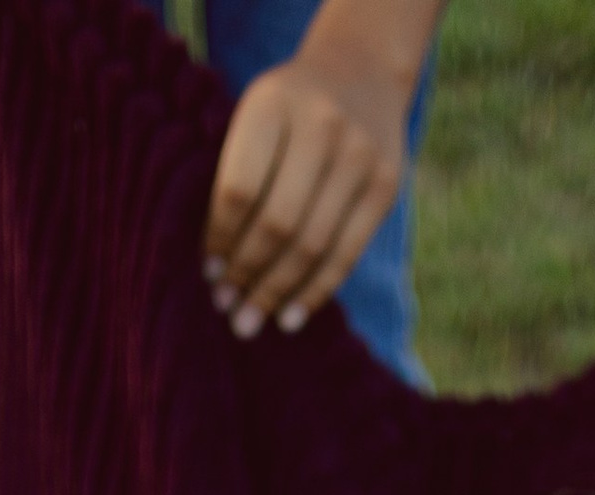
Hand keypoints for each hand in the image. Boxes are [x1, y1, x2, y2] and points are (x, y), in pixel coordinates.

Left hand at [201, 0, 427, 338]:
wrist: (360, 72)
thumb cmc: (287, 112)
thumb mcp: (255, 121)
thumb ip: (236, 177)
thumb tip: (216, 272)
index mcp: (273, 103)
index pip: (239, 190)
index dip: (221, 240)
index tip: (208, 273)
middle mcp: (321, 125)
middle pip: (277, 223)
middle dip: (247, 274)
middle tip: (227, 310)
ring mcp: (360, 155)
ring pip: (312, 245)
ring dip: (276, 292)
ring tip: (249, 322)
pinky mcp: (386, 185)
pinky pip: (346, 253)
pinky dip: (315, 291)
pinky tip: (289, 316)